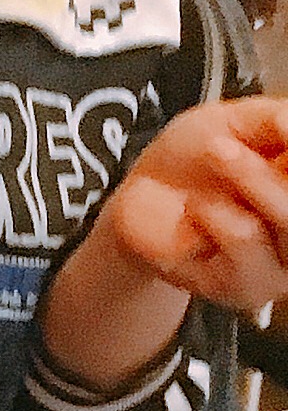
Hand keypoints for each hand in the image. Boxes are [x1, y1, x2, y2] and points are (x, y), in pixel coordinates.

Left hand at [101, 99, 287, 312]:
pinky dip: (213, 212)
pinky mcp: (247, 289)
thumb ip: (277, 120)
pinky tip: (198, 209)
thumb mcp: (236, 121)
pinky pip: (244, 241)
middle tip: (228, 143)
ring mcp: (286, 267)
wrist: (137, 198)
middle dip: (271, 171)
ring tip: (216, 155)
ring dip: (250, 180)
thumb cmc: (194, 160)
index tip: (282, 135)